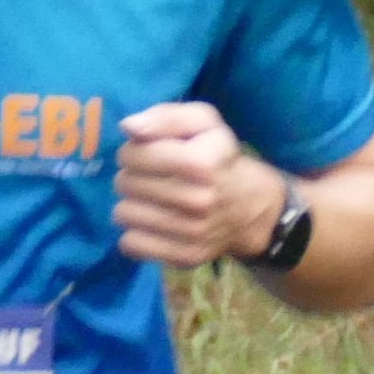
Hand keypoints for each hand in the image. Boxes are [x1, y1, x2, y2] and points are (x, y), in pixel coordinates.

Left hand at [114, 103, 277, 270]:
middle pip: (125, 184)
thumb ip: (165, 117)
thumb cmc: (218, 157)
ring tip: (149, 200)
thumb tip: (128, 127)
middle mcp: (198, 200)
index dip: (131, 151)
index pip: (134, 155)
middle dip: (131, 177)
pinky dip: (135, 233)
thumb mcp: (203, 122)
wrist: (249, 207)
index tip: (143, 154)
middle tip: (148, 178)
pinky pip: (131, 244)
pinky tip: (150, 223)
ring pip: (124, 214)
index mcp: (201, 163)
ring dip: (131, 204)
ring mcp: (191, 233)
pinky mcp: (184, 256)